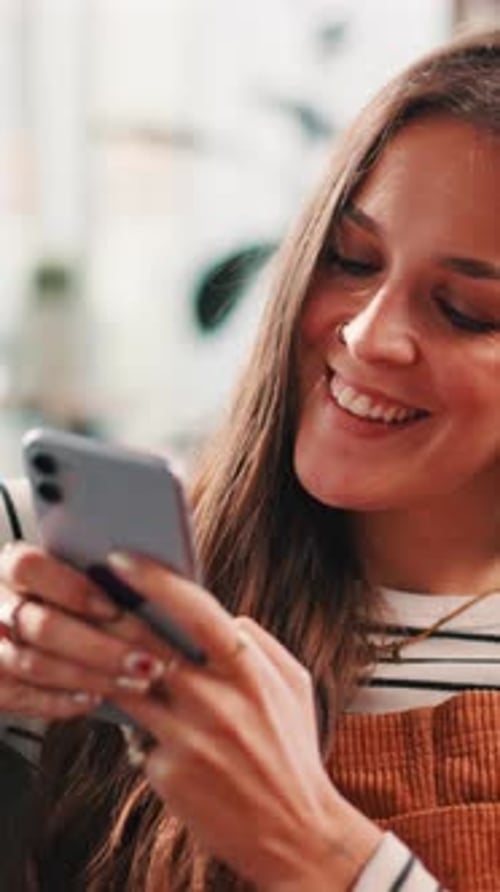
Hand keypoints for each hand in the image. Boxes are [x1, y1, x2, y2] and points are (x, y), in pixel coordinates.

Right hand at [0, 543, 177, 718]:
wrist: (6, 630)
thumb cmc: (48, 597)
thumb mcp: (59, 572)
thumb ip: (89, 574)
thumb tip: (148, 579)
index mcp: (9, 566)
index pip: (30, 567)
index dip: (73, 589)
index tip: (114, 609)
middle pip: (42, 626)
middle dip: (100, 648)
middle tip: (147, 661)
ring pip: (36, 666)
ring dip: (91, 677)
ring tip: (135, 682)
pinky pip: (22, 698)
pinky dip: (61, 701)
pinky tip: (96, 699)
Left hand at [106, 553, 382, 890]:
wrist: (294, 832)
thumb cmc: (293, 751)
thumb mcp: (294, 685)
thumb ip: (259, 642)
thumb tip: (222, 616)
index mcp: (250, 671)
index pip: (196, 610)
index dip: (155, 580)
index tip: (123, 559)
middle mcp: (216, 701)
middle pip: (145, 643)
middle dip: (109, 612)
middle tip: (84, 591)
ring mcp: (188, 738)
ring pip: (126, 687)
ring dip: (107, 665)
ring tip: (91, 647)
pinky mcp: (167, 773)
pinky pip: (137, 735)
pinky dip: (136, 724)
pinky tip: (143, 722)